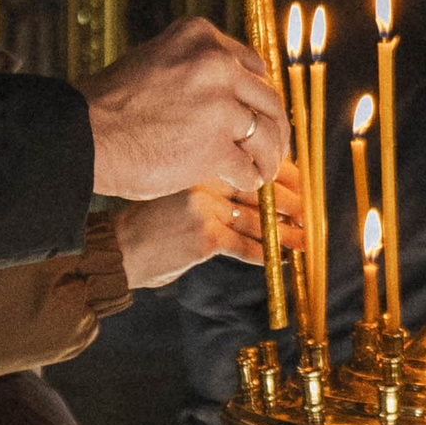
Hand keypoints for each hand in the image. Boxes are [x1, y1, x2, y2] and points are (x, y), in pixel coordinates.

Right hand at [81, 18, 288, 200]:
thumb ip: (192, 68)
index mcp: (200, 36)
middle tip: (276, 147)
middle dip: (275, 126)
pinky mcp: (216, 146)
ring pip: (264, 132)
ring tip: (265, 170)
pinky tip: (245, 182)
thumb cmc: (111, 105)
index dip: (260, 93)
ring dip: (269, 155)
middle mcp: (216, 64)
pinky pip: (246, 163)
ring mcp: (219, 105)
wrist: (86, 136)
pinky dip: (249, 176)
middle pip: (266, 97)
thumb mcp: (154, 61)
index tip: (262, 111)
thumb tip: (228, 89)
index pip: (252, 64)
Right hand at [113, 177, 292, 289]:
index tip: (300, 182)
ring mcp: (205, 208)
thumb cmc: (145, 222)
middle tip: (309, 211)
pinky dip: (262, 255)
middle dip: (289, 202)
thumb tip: (255, 189)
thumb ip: (210, 186)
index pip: (249, 164)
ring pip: (256, 220)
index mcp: (199, 164)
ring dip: (283, 232)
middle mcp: (204, 181)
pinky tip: (278, 260)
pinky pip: (242, 246)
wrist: (116, 248)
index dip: (279, 174)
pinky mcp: (204, 237)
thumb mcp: (176, 190)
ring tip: (302, 239)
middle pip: (258, 190)